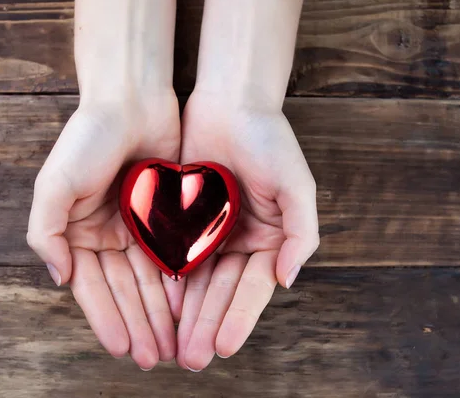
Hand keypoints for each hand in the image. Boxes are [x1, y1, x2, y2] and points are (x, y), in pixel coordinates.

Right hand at [27, 93, 179, 369]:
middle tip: (155, 357)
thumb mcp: (54, 185)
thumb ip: (46, 234)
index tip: (123, 348)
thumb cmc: (88, 139)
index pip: (92, 286)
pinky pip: (172, 255)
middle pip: (125, 289)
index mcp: (77, 232)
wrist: (131, 100)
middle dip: (139, 324)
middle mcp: (106, 233)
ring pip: (151, 278)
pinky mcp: (165, 215)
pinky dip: (178, 283)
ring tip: (174, 343)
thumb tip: (60, 279)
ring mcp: (137, 225)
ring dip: (160, 312)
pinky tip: (187, 308)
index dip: (107, 318)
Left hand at [167, 92, 319, 370]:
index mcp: (269, 238)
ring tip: (174, 346)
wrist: (230, 100)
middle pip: (221, 291)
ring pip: (196, 280)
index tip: (224, 347)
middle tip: (193, 359)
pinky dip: (168, 281)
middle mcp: (239, 239)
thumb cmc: (268, 138)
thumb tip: (287, 280)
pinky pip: (174, 254)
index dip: (239, 317)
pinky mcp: (183, 217)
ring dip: (186, 314)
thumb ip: (300, 234)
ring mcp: (210, 230)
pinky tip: (159, 306)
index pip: (252, 287)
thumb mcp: (296, 185)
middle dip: (208, 325)